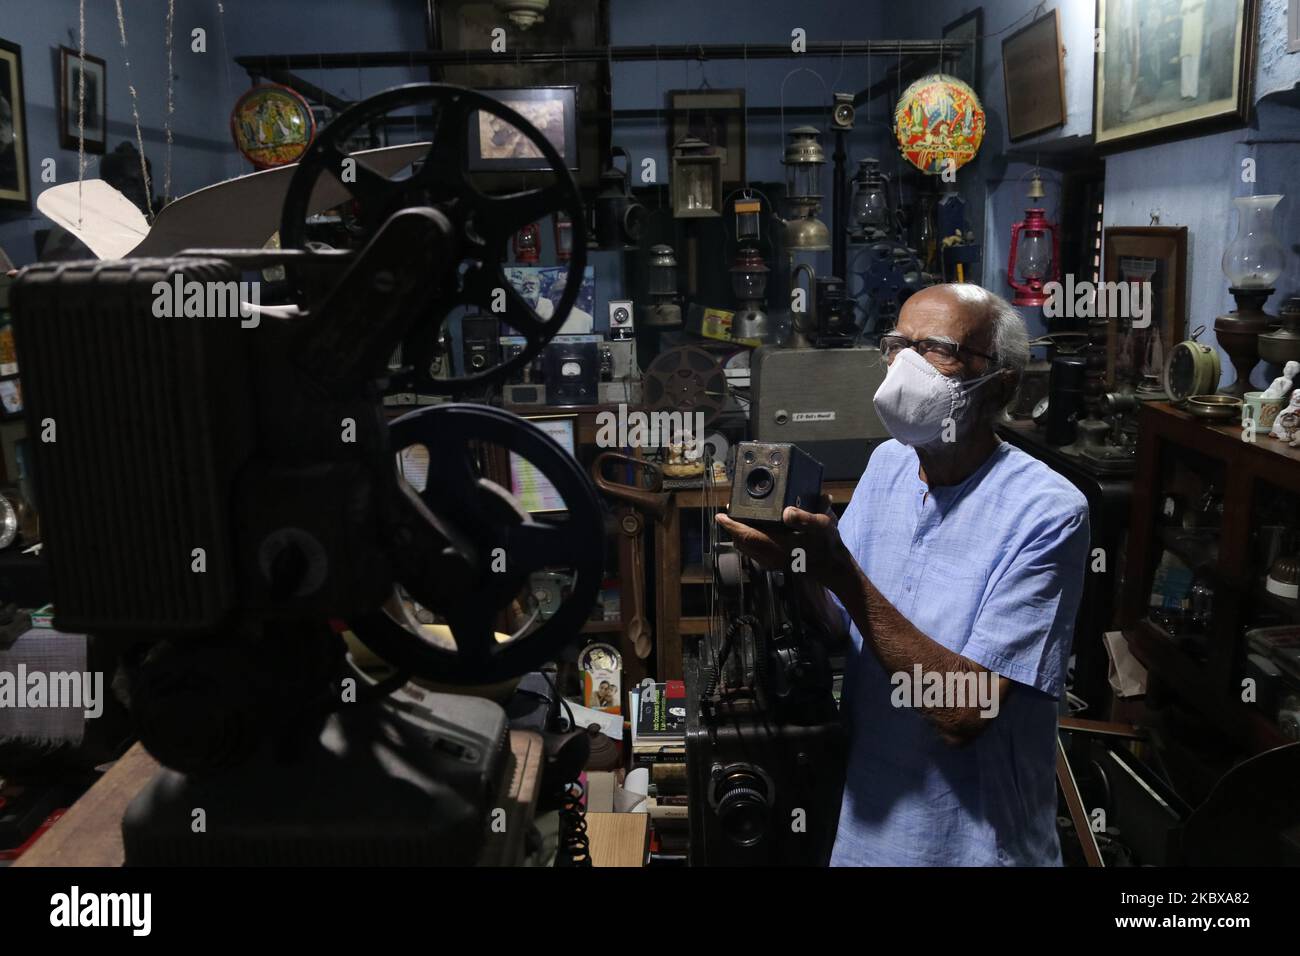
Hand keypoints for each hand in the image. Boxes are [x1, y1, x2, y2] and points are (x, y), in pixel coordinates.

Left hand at [715, 493, 848, 580]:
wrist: (834, 568)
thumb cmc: (828, 545)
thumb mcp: (822, 526)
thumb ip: (805, 518)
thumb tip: (787, 511)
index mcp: (778, 546)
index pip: (746, 536)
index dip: (731, 525)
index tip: (720, 515)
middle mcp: (771, 556)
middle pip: (742, 542)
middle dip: (733, 528)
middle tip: (729, 512)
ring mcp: (772, 562)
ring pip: (747, 549)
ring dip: (740, 535)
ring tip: (738, 519)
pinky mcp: (776, 563)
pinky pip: (754, 552)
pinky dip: (749, 541)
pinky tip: (754, 530)